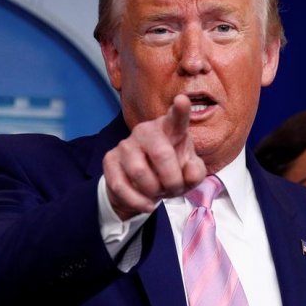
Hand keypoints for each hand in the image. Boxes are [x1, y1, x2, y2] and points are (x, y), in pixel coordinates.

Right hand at [103, 95, 206, 219]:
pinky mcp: (110, 160)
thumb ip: (195, 173)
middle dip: (172, 180)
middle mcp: (146, 131)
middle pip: (161, 154)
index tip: (182, 100)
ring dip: (154, 192)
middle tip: (174, 190)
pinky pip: (121, 186)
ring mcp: (125, 144)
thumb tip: (189, 173)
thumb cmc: (171, 172)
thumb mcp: (189, 174)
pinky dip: (138, 201)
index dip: (180, 109)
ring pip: (140, 173)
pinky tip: (147, 204)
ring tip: (159, 194)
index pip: (176, 117)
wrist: (142, 187)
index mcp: (170, 129)